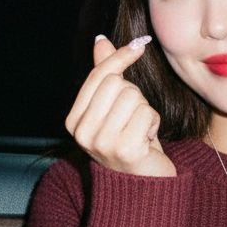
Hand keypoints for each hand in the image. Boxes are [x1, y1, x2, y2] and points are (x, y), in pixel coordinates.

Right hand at [65, 35, 175, 177]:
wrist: (143, 186)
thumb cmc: (130, 142)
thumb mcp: (114, 107)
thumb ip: (105, 75)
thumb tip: (100, 40)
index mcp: (73, 121)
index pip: (98, 76)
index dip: (120, 58)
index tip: (138, 46)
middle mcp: (82, 133)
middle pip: (116, 84)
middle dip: (134, 95)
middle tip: (133, 118)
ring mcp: (101, 142)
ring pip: (133, 97)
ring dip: (145, 111)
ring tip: (139, 131)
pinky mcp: (124, 149)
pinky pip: (147, 114)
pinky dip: (153, 124)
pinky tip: (146, 141)